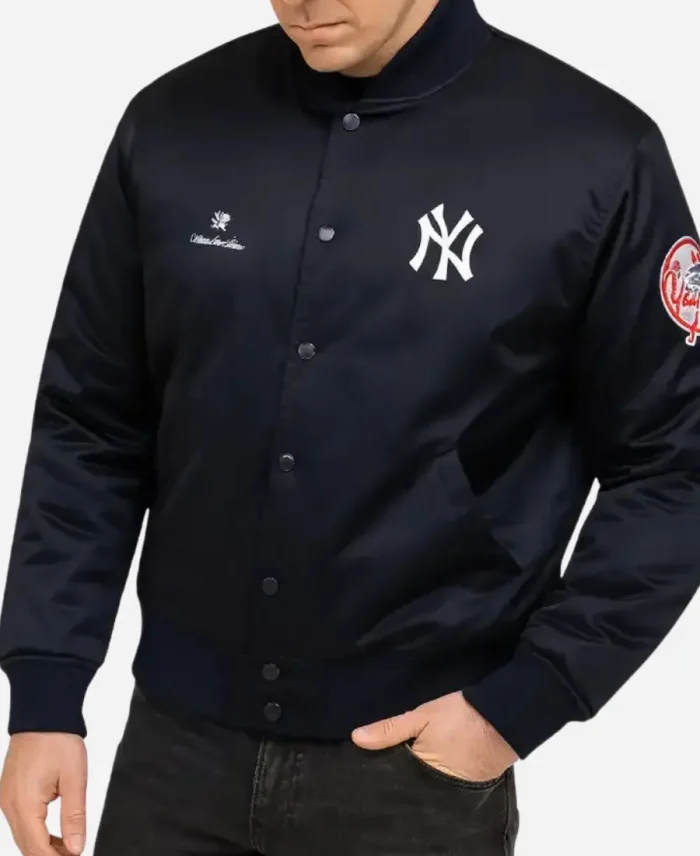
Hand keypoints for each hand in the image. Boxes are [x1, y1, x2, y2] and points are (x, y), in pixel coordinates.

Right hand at [0, 733, 86, 855]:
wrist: (43, 715)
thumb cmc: (59, 741)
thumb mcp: (75, 779)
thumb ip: (74, 817)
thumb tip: (76, 847)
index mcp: (24, 805)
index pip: (37, 849)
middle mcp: (9, 806)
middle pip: (27, 847)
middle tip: (74, 854)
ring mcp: (6, 799)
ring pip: (23, 836)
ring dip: (43, 847)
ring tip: (69, 849)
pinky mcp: (9, 793)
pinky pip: (20, 822)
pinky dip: (36, 832)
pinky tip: (54, 835)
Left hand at [351, 691, 517, 781]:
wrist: (506, 717)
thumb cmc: (461, 716)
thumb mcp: (421, 716)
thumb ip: (390, 729)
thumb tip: (356, 738)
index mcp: (422, 774)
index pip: (393, 777)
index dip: (380, 767)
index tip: (363, 760)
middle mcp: (437, 787)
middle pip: (409, 781)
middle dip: (397, 770)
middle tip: (380, 755)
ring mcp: (454, 785)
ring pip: (425, 780)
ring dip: (416, 769)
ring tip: (399, 755)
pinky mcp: (469, 780)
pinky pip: (443, 777)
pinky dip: (434, 769)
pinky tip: (425, 756)